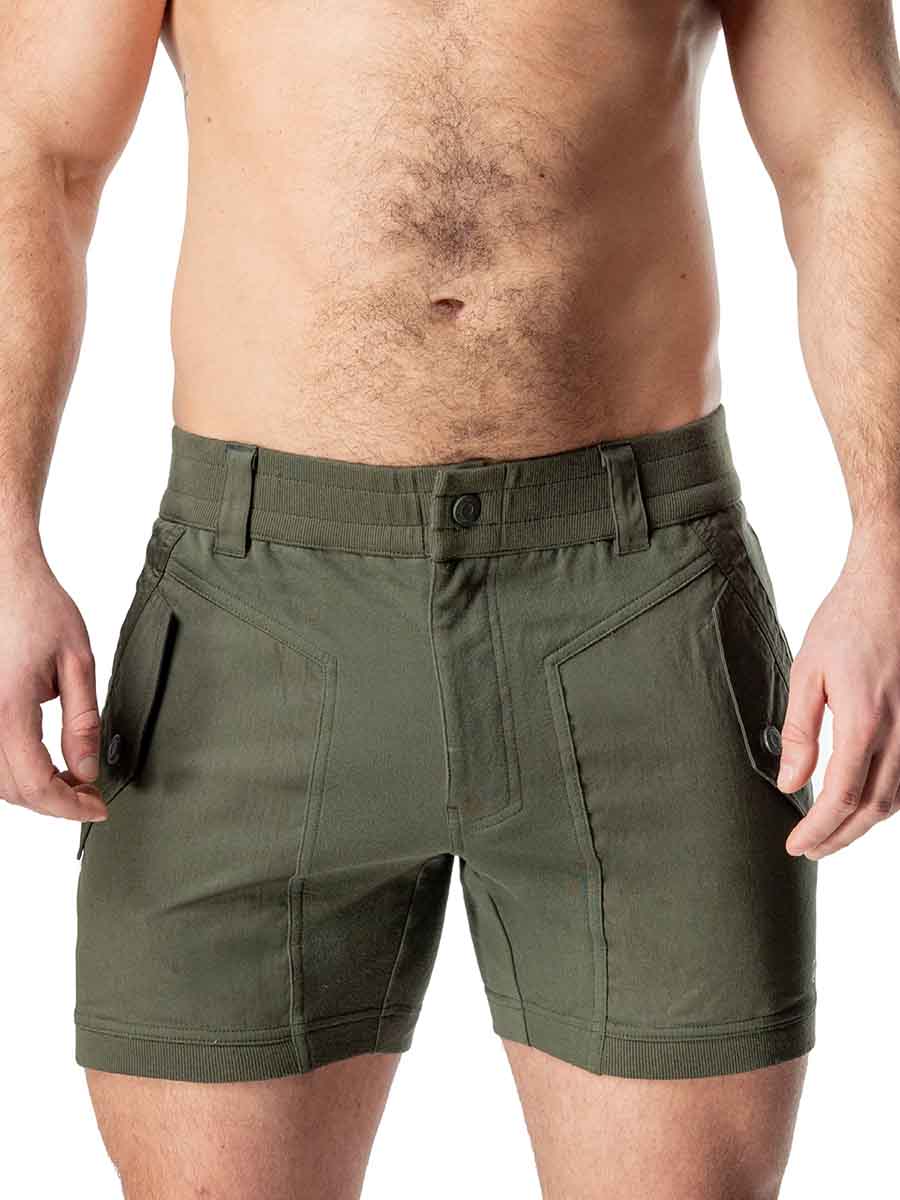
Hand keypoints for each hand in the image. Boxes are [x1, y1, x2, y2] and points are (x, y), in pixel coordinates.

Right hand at [0, 542, 106, 821]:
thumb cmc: (40, 608)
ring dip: (31, 789)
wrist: (3, 575)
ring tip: (69, 777)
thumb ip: (82, 722)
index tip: (98, 807)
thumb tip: (87, 771)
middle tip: (90, 793)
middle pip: (12, 789)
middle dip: (54, 801)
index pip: (35, 783)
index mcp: (8, 707)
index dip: (68, 806)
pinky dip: (12, 770)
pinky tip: (40, 761)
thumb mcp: (78, 662)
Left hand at [779, 527, 899, 858]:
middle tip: (810, 849)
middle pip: (872, 808)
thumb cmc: (846, 622)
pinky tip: (863, 800)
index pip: (840, 797)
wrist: (892, 586)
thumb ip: (799, 731)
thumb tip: (790, 782)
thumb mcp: (807, 672)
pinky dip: (886, 798)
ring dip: (863, 822)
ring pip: (896, 798)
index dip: (818, 829)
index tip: (796, 845)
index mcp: (864, 722)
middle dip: (839, 836)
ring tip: (832, 831)